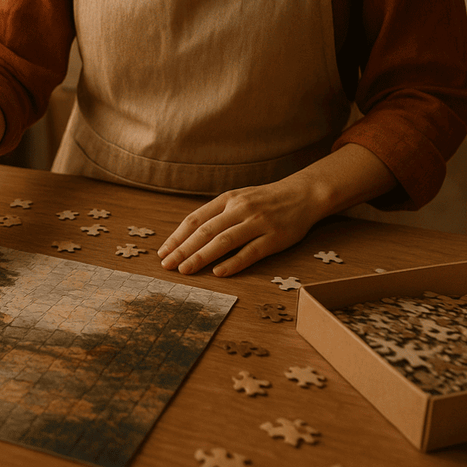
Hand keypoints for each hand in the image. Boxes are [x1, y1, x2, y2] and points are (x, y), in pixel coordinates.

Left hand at [157, 178, 322, 276]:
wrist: (303, 194)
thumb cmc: (266, 200)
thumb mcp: (239, 198)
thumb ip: (218, 214)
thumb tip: (189, 236)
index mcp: (228, 199)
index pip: (195, 219)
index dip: (177, 237)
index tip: (163, 252)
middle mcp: (240, 209)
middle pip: (205, 231)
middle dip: (183, 249)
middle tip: (167, 265)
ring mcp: (258, 223)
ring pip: (224, 241)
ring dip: (202, 256)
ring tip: (185, 270)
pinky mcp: (275, 237)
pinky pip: (250, 252)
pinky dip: (233, 263)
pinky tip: (219, 273)